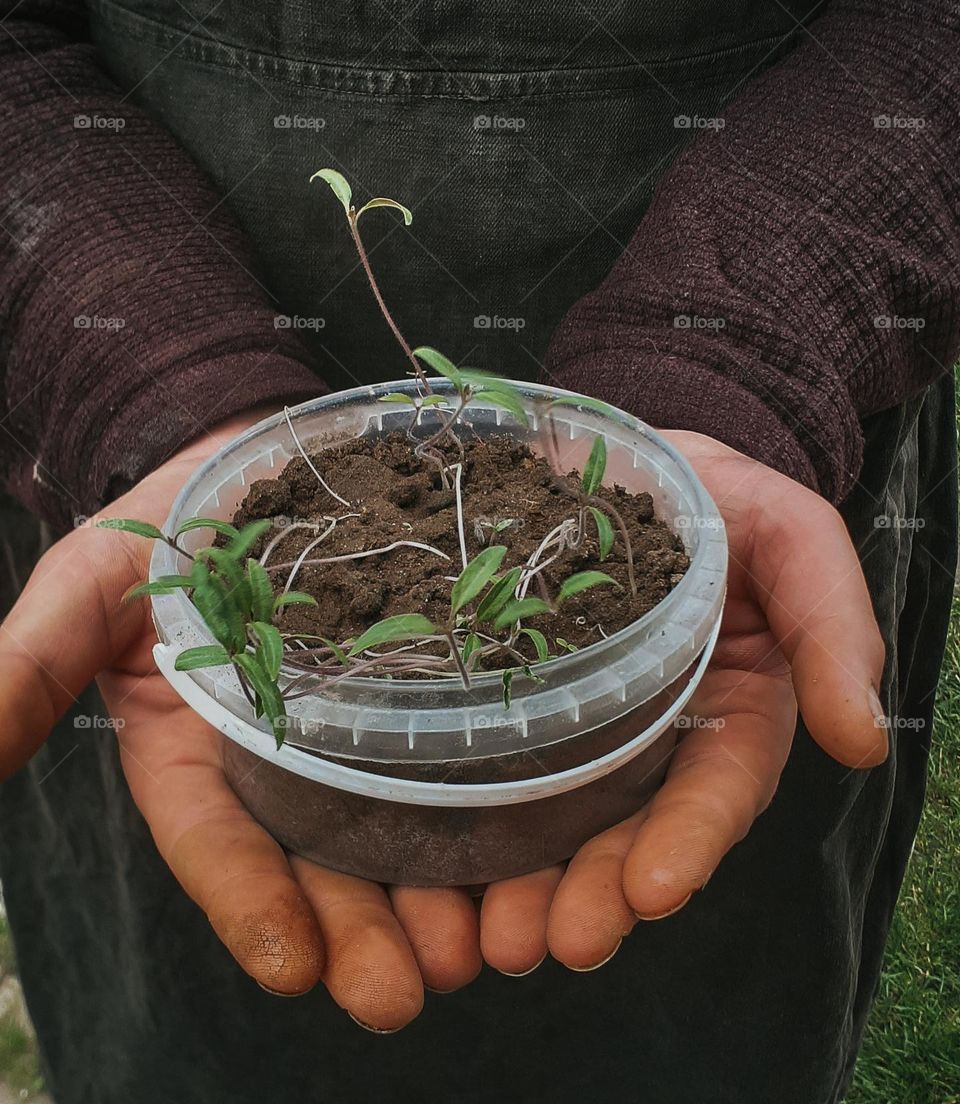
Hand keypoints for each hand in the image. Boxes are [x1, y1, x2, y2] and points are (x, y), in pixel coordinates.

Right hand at [0, 412, 480, 1027]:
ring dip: (442, 896)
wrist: (258, 456)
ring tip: (487, 944)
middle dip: (363, 932)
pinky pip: (467, 751)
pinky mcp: (427, 688)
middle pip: (322, 864)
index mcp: (196, 754)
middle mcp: (284, 761)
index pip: (217, 842)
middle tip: (410, 989)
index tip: (294, 965)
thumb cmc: (164, 523)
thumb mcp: (87, 584)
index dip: (251, 903)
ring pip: (402, 831)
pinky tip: (539, 850)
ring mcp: (360, 730)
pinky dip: (501, 806)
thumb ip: (27, 666)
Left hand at [477, 431, 887, 973]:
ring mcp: (578, 727)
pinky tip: (428, 872)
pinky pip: (487, 770)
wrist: (617, 453)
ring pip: (555, 824)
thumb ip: (834, 627)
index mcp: (731, 711)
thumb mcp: (793, 537)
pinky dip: (464, 828)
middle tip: (543, 943)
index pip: (716, 791)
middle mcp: (654, 738)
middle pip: (628, 833)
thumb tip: (863, 740)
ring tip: (485, 938)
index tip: (651, 891)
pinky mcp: (513, 706)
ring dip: (524, 889)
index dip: (688, 843)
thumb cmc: (718, 494)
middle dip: (593, 894)